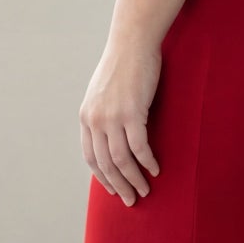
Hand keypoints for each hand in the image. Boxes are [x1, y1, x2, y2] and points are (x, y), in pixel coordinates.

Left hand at [80, 36, 161, 205]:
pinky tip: (156, 169)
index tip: (114, 189)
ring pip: (122, 159)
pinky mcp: (132, 112)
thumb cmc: (123, 66)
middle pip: (105, 163)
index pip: (90, 157)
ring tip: (145, 190)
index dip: (102, 177)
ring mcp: (112, 116)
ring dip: (134, 178)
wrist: (132, 43)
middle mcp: (95, 120)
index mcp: (86, 117)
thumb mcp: (104, 93)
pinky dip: (147, 161)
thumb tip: (113, 136)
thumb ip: (104, 115)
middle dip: (119, 185)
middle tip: (131, 199)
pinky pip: (139, 146)